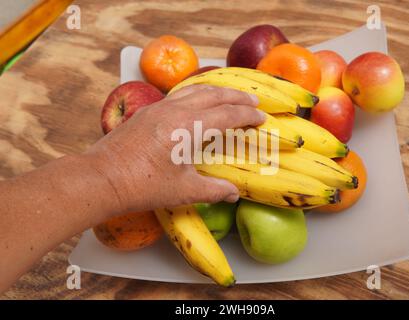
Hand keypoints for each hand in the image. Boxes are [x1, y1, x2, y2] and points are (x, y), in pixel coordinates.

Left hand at [83, 85, 264, 215]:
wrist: (101, 178)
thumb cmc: (142, 186)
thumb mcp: (183, 190)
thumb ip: (213, 190)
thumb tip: (234, 194)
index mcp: (188, 128)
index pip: (226, 116)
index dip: (246, 116)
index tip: (261, 117)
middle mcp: (175, 111)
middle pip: (213, 95)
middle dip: (236, 97)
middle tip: (253, 101)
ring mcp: (158, 108)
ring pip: (194, 90)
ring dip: (216, 91)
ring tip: (230, 94)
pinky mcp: (147, 112)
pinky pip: (178, 95)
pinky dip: (195, 94)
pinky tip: (197, 100)